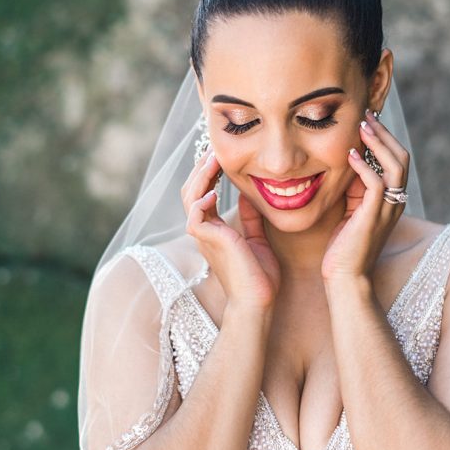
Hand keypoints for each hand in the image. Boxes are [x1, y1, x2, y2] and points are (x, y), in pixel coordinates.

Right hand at [182, 146, 279, 312]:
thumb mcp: (257, 239)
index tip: (221, 155)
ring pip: (190, 197)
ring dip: (201, 175)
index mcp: (214, 229)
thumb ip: (251, 217)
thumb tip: (252, 195)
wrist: (258, 301)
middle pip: (192, 189)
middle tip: (215, 147)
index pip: (204, 192)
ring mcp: (204, 236)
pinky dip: (201, 200)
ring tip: (213, 158)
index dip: (210, 172)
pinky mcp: (209, 242)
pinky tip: (214, 189)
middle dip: (202, 166)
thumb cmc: (259, 277)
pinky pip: (195, 216)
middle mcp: (205, 231)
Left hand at [321, 109, 408, 285]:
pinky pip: (377, 183)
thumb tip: (346, 161)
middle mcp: (395, 202)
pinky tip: (350, 154)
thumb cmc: (342, 247)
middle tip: (367, 114)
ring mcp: (388, 209)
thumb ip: (353, 188)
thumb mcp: (349, 210)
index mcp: (391, 200)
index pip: (396, 160)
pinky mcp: (374, 216)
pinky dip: (365, 165)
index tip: (367, 120)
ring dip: (379, 142)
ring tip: (363, 125)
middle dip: (384, 133)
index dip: (384, 138)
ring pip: (395, 165)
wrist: (345, 278)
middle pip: (402, 157)